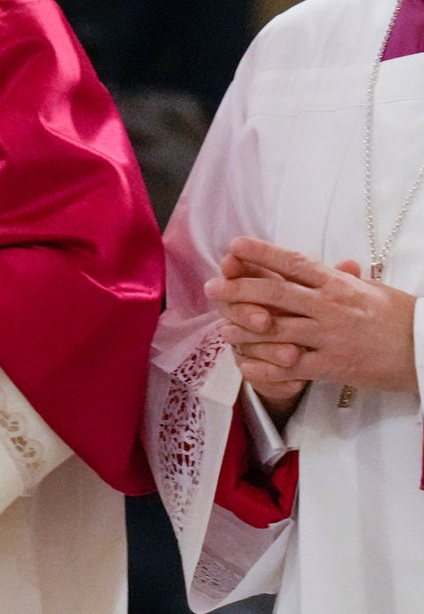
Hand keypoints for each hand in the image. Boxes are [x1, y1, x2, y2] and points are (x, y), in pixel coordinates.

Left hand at [207, 236, 418, 404]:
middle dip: (239, 290)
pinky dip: (266, 367)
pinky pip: (292, 368)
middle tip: (212, 289)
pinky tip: (247, 365)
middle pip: (275, 295)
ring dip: (245, 330)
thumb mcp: (369, 288)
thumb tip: (318, 265)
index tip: (234, 245)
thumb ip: (338, 278)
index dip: (261, 254)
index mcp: (337, 284)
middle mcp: (330, 307)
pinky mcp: (333, 367)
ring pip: (277, 331)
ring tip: (223, 329)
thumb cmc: (400, 316)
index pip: (292, 263)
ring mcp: (330, 338)